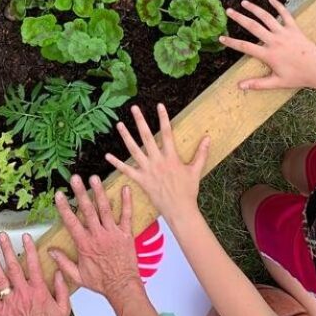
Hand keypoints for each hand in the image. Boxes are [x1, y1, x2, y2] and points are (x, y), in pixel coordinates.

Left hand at [0, 232, 69, 315]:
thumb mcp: (63, 309)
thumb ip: (61, 288)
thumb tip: (58, 272)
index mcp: (38, 290)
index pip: (33, 264)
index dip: (29, 249)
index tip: (24, 237)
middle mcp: (23, 293)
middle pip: (13, 266)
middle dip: (7, 249)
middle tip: (2, 236)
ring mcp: (10, 302)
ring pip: (0, 278)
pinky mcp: (1, 312)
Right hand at [50, 176, 140, 304]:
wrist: (122, 287)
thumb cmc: (100, 283)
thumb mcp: (77, 276)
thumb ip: (63, 263)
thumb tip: (50, 251)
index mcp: (85, 244)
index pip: (71, 222)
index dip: (64, 207)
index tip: (59, 194)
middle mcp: (98, 236)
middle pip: (88, 210)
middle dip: (81, 193)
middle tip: (75, 178)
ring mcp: (113, 233)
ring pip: (105, 209)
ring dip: (99, 192)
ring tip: (94, 178)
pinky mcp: (126, 234)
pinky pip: (127, 215)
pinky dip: (126, 202)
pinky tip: (125, 189)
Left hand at [106, 104, 208, 221]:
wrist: (180, 210)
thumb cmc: (189, 190)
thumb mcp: (196, 170)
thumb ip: (201, 153)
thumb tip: (208, 137)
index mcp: (171, 157)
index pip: (167, 132)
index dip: (163, 118)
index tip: (159, 105)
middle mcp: (158, 161)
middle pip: (146, 137)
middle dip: (140, 121)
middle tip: (134, 108)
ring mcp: (148, 170)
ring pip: (134, 150)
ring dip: (126, 136)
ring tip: (119, 124)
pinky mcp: (141, 180)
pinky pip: (126, 170)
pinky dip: (116, 163)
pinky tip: (107, 156)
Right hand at [220, 0, 315, 90]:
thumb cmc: (298, 77)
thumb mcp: (276, 83)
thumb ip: (257, 84)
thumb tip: (240, 86)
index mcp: (269, 55)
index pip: (245, 47)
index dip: (232, 42)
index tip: (221, 38)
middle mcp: (274, 41)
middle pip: (253, 27)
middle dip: (239, 18)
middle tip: (228, 11)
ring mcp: (284, 33)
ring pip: (266, 17)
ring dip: (254, 9)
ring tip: (244, 2)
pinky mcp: (294, 29)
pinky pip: (285, 14)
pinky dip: (278, 6)